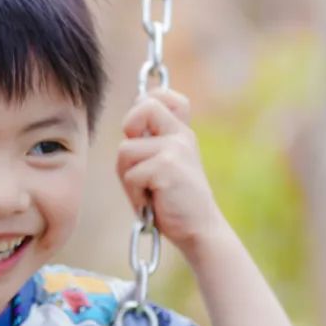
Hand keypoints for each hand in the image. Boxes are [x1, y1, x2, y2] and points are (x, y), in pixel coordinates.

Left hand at [115, 87, 222, 254]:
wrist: (199, 229)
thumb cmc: (175, 201)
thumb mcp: (165, 166)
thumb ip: (150, 144)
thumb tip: (129, 128)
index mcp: (181, 133)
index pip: (164, 96)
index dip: (144, 102)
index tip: (141, 129)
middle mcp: (181, 136)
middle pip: (141, 108)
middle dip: (128, 132)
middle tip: (138, 161)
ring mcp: (175, 150)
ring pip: (125, 149)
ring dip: (128, 176)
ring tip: (148, 191)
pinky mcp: (166, 168)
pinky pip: (130, 175)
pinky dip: (135, 194)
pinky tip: (152, 202)